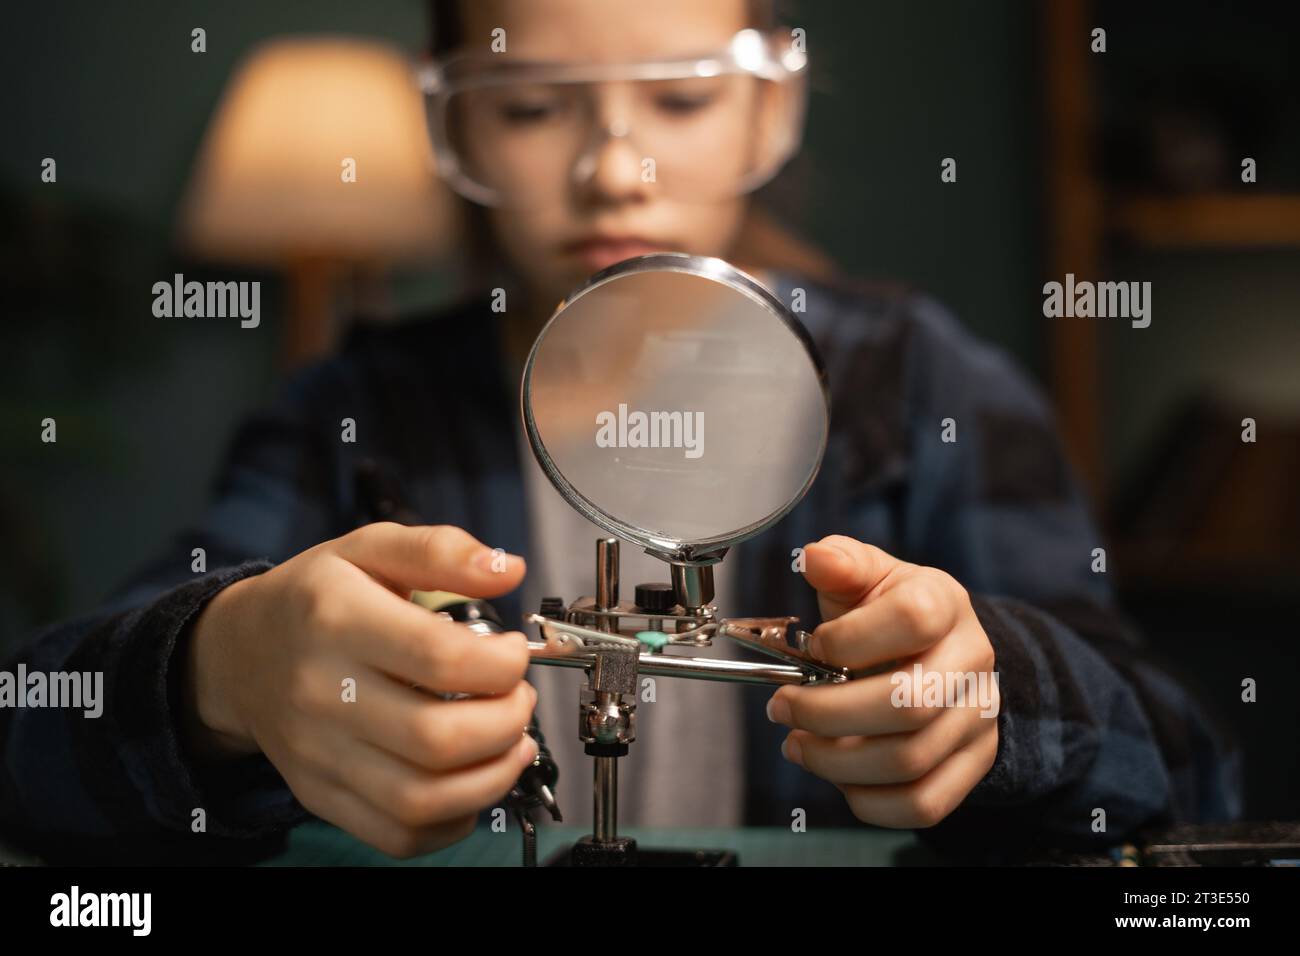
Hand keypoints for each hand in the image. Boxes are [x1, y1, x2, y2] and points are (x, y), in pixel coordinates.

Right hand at [184, 523, 537, 857]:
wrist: (238, 653)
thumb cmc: (314, 599)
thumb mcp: (371, 548)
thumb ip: (442, 550)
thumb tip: (509, 569)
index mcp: (338, 620)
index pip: (440, 659)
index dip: (501, 663)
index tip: (514, 653)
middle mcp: (321, 693)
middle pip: (437, 738)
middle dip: (506, 722)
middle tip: (518, 699)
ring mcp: (318, 754)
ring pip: (422, 799)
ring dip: (492, 777)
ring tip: (511, 742)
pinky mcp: (320, 794)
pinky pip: (398, 834)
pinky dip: (453, 820)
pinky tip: (471, 781)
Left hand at [766, 535, 998, 827]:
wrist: (942, 648)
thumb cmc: (892, 611)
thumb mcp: (868, 574)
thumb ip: (841, 563)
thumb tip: (817, 558)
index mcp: (944, 603)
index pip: (912, 619)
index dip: (849, 640)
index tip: (811, 648)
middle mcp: (972, 661)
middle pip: (908, 704)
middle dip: (826, 714)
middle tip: (782, 708)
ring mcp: (978, 717)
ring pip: (909, 761)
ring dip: (835, 762)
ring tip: (797, 743)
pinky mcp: (972, 764)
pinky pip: (923, 804)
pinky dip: (867, 800)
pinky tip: (837, 774)